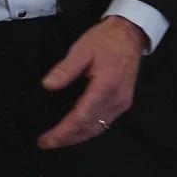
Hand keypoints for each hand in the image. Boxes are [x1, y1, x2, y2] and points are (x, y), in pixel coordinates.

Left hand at [37, 16, 144, 148]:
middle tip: (47, 143)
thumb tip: (48, 86)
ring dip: (78, 137)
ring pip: (98, 128)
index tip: (46, 139)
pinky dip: (89, 130)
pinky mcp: (123, 102)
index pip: (80, 117)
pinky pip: (105, 123)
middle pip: (89, 128)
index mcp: (105, 86)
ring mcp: (122, 102)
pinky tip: (78, 130)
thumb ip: (65, 69)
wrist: (130, 34)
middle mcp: (116, 99)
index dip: (62, 132)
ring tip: (59, 140)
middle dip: (67, 139)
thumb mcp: (82, 49)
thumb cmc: (107, 39)